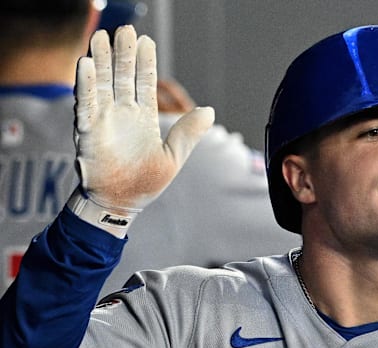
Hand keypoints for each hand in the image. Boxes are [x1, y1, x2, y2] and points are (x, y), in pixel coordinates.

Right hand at [73, 25, 213, 217]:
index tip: (146, 41)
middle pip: (122, 76)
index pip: (144, 83)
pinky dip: (85, 84)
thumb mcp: (173, 156)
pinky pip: (85, 104)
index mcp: (143, 118)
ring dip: (101, 61)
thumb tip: (210, 111)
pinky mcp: (88, 131)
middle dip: (124, 54)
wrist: (122, 204)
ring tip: (103, 37)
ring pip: (102, 83)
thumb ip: (188, 133)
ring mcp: (104, 120)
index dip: (145, 63)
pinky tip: (86, 64)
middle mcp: (122, 114)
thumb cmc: (145, 181)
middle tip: (126, 30)